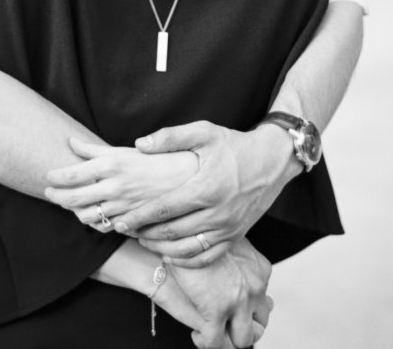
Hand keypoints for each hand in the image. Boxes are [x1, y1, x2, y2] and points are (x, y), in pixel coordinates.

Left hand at [45, 137, 196, 231]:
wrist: (197, 180)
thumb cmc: (165, 157)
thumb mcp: (130, 149)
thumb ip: (98, 148)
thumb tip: (71, 142)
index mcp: (114, 164)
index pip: (72, 174)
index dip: (56, 177)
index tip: (48, 176)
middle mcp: (116, 187)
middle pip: (73, 198)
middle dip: (56, 196)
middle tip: (49, 192)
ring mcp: (124, 207)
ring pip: (87, 217)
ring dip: (74, 211)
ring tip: (70, 204)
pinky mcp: (135, 222)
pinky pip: (106, 229)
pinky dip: (95, 224)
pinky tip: (94, 217)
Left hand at [115, 121, 298, 265]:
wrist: (272, 160)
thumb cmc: (234, 144)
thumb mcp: (203, 132)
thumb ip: (170, 137)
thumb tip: (139, 144)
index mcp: (205, 188)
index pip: (163, 209)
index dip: (139, 217)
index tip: (120, 221)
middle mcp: (217, 213)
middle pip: (172, 233)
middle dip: (145, 234)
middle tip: (124, 231)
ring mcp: (228, 228)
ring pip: (187, 250)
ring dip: (161, 249)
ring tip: (142, 241)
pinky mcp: (236, 236)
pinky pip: (207, 256)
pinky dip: (186, 260)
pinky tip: (169, 254)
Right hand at [171, 238, 272, 348]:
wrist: (179, 231)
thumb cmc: (198, 230)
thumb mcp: (228, 238)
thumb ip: (237, 254)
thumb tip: (233, 265)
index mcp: (261, 268)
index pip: (264, 301)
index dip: (248, 308)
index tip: (233, 306)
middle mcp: (256, 286)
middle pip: (261, 323)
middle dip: (244, 326)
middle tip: (226, 322)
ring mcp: (238, 301)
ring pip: (243, 339)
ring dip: (229, 338)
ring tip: (211, 329)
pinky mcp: (216, 312)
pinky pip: (215, 343)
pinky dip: (206, 342)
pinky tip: (197, 333)